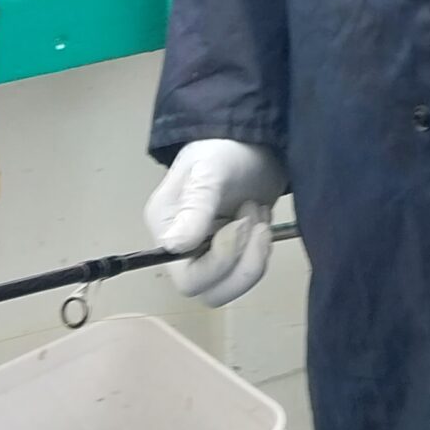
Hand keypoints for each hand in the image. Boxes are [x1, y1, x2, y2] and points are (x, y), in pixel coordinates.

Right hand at [144, 139, 285, 307]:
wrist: (255, 140)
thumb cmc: (225, 148)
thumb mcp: (210, 170)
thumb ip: (196, 206)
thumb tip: (174, 247)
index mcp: (166, 229)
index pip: (186, 278)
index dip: (218, 263)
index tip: (239, 224)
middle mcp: (182, 249)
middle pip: (210, 290)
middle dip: (241, 260)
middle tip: (252, 217)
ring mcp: (209, 254)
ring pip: (231, 286)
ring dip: (254, 255)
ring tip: (257, 213)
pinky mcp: (234, 254)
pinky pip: (248, 273)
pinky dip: (262, 249)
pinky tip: (260, 215)